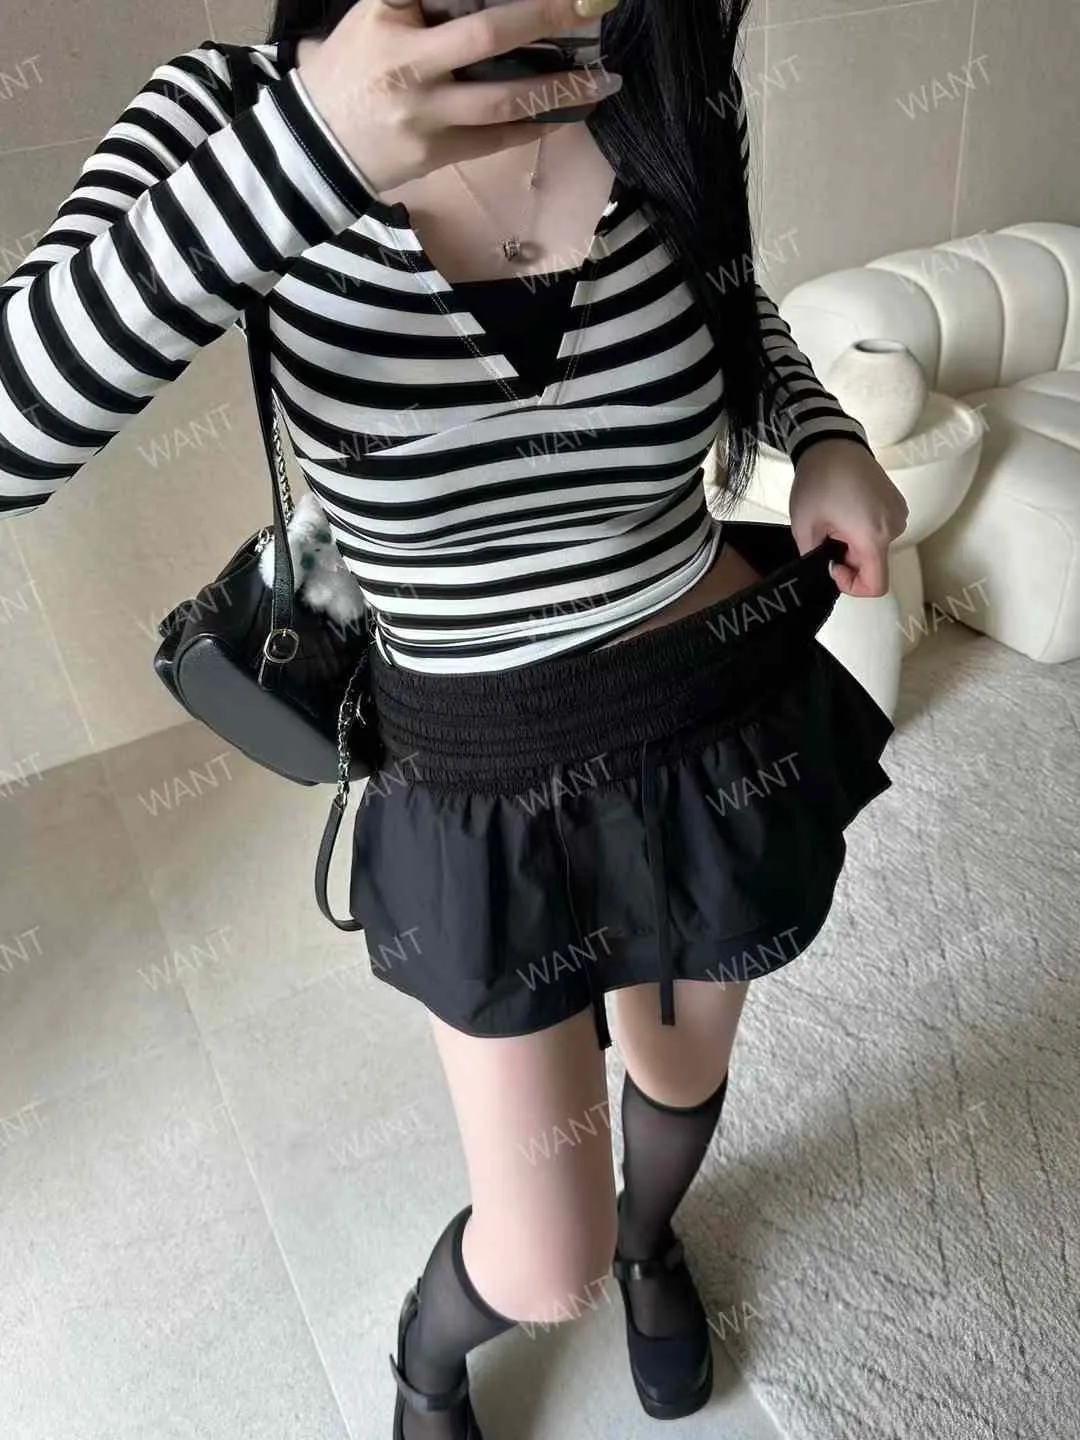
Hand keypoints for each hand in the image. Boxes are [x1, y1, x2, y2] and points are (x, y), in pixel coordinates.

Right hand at [297, 0, 622, 196]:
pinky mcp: (437, 153)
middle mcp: (408, 62)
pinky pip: (498, 139)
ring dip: (559, 88)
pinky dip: (537, 124)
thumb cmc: (355, 65)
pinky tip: (570, 111)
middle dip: (544, 16)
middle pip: (486, 35)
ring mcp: (424, 114)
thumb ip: (426, 0)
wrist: (317, 143)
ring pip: (502, 101)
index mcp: (388, 13)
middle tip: (592, 1)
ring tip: (604, 78)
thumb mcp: (377, 13)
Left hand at [788, 439, 908, 597]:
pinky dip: (864, 530)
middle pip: (875, 565)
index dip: (852, 586)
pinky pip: (881, 530)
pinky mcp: (897, 503)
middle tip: (827, 535)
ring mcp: (899, 515)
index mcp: (873, 537)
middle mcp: (894, 528)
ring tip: (836, 520)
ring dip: (854, 544)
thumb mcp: (804, 527)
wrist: (834, 443)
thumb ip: (814, 557)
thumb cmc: (819, 482)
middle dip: (848, 559)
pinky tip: (847, 511)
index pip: (876, 586)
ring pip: (877, 548)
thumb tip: (825, 568)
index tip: (832, 565)